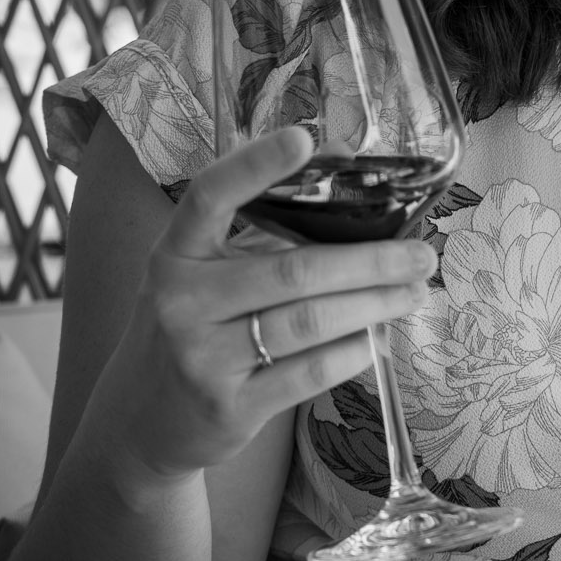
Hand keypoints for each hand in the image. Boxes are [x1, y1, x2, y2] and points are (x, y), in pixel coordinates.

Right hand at [92, 126, 435, 482]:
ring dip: (375, 304)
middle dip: (370, 261)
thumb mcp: (199, 274)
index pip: (210, 197)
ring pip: (310, 321)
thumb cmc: (190, 329)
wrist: (140, 422)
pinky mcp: (230, 407)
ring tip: (414, 293)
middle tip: (421, 254)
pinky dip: (353, 351)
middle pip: (293, 271)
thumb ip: (258, 230)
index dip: (256, 165)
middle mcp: (183, 301)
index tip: (304, 138)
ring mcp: (203, 359)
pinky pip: (309, 372)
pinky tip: (377, 338)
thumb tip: (345, 172)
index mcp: (175, 254)